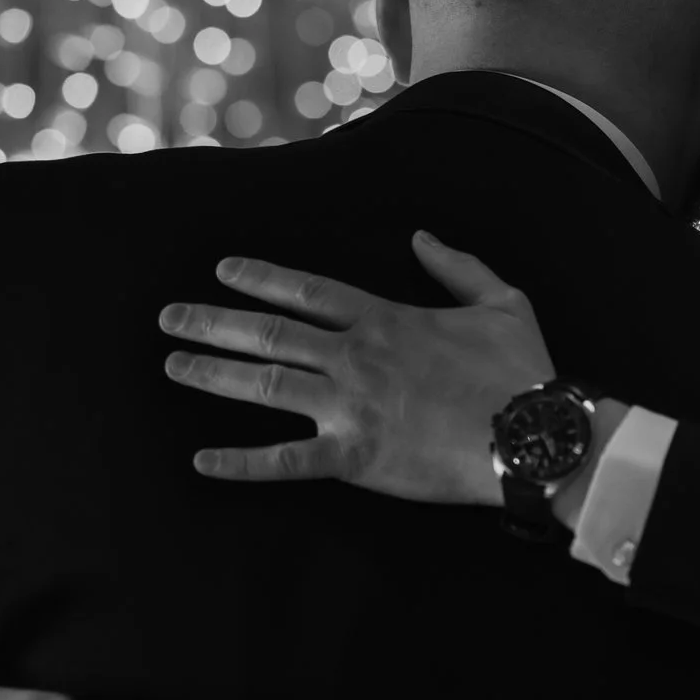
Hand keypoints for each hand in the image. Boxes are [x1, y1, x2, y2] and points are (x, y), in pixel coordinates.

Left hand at [159, 231, 555, 502]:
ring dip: (214, 373)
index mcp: (385, 319)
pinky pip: (285, 460)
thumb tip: (422, 238)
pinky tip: (202, 461)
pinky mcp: (353, 455)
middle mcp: (355, 357)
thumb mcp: (502, 301)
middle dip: (213, 322)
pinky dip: (241, 462)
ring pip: (265, 384)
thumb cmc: (520, 370)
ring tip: (174, 365)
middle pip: (270, 332)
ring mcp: (348, 406)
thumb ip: (457, 266)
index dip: (261, 278)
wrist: (530, 436)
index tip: (222, 270)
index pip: (307, 290)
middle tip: (169, 318)